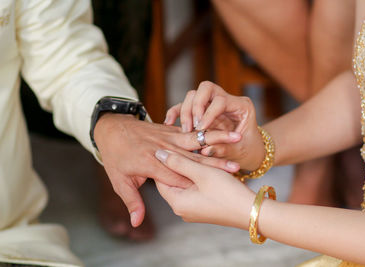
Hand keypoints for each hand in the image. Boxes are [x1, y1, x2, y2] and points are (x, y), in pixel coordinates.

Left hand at [93, 113, 241, 227]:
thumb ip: (133, 201)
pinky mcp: (171, 133)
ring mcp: (168, 140)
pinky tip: (222, 132)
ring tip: (236, 138)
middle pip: (192, 161)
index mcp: (150, 165)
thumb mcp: (120, 181)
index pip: (178, 178)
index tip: (220, 190)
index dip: (199, 184)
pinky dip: (206, 133)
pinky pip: (191, 133)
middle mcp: (162, 151)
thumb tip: (136, 223)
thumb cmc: (115, 156)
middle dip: (215, 165)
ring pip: (196, 143)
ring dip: (216, 142)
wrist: (112, 128)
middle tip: (236, 167)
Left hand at [154, 149, 255, 229]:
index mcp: (177, 202)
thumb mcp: (202, 172)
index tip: (170, 147)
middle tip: (185, 148)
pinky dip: (199, 178)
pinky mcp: (204, 208)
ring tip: (198, 156)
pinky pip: (196, 190)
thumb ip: (179, 162)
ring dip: (191, 170)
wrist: (252, 212)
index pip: (159, 178)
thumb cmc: (227, 193)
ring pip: (186, 184)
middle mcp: (182, 209)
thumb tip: (158, 154)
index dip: (164, 162)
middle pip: (172, 181)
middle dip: (179, 165)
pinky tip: (208, 167)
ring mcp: (194, 210)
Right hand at [165, 81, 264, 170]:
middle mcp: (226, 99)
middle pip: (206, 88)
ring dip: (185, 112)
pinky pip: (183, 105)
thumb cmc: (248, 151)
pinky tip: (169, 123)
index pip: (221, 100)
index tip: (200, 130)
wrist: (249, 152)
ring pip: (192, 95)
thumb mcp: (239, 152)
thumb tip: (205, 151)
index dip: (208, 114)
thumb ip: (223, 150)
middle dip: (195, 105)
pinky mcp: (201, 111)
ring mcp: (212, 104)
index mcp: (241, 106)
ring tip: (185, 131)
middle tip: (192, 126)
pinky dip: (175, 112)